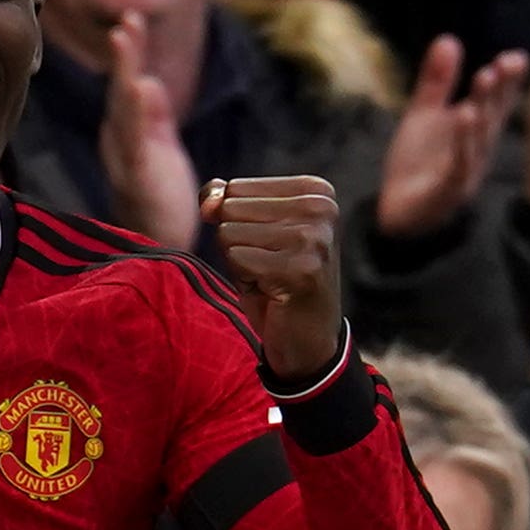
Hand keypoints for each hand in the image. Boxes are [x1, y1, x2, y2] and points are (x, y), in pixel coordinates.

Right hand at [100, 8, 200, 249]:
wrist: (159, 246)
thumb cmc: (159, 200)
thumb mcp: (161, 149)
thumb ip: (154, 116)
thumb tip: (148, 82)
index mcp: (127, 133)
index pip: (128, 85)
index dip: (130, 53)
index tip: (132, 20)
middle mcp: (120, 142)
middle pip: (121, 90)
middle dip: (125, 55)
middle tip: (127, 20)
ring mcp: (126, 159)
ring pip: (123, 109)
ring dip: (123, 72)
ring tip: (124, 38)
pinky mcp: (138, 178)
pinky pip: (135, 141)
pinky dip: (134, 114)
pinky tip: (138, 88)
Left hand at [204, 169, 347, 383]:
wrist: (307, 340)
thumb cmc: (275, 282)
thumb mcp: (248, 234)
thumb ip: (224, 204)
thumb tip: (208, 201)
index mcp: (315, 190)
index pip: (235, 189)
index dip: (239, 225)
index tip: (272, 248)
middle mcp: (320, 207)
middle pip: (231, 209)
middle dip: (239, 244)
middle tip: (270, 267)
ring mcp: (314, 237)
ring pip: (230, 234)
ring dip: (241, 264)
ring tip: (271, 279)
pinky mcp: (300, 268)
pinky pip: (237, 259)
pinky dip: (245, 280)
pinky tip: (273, 292)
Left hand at [374, 34, 527, 243]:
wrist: (396, 212)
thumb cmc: (418, 162)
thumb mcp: (424, 114)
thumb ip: (437, 81)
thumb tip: (448, 39)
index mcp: (475, 130)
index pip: (496, 102)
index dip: (507, 82)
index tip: (515, 57)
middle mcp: (477, 149)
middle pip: (491, 118)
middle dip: (497, 91)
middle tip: (501, 65)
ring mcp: (465, 171)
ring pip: (478, 140)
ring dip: (483, 110)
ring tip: (484, 81)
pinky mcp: (447, 191)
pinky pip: (457, 166)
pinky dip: (462, 144)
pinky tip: (464, 120)